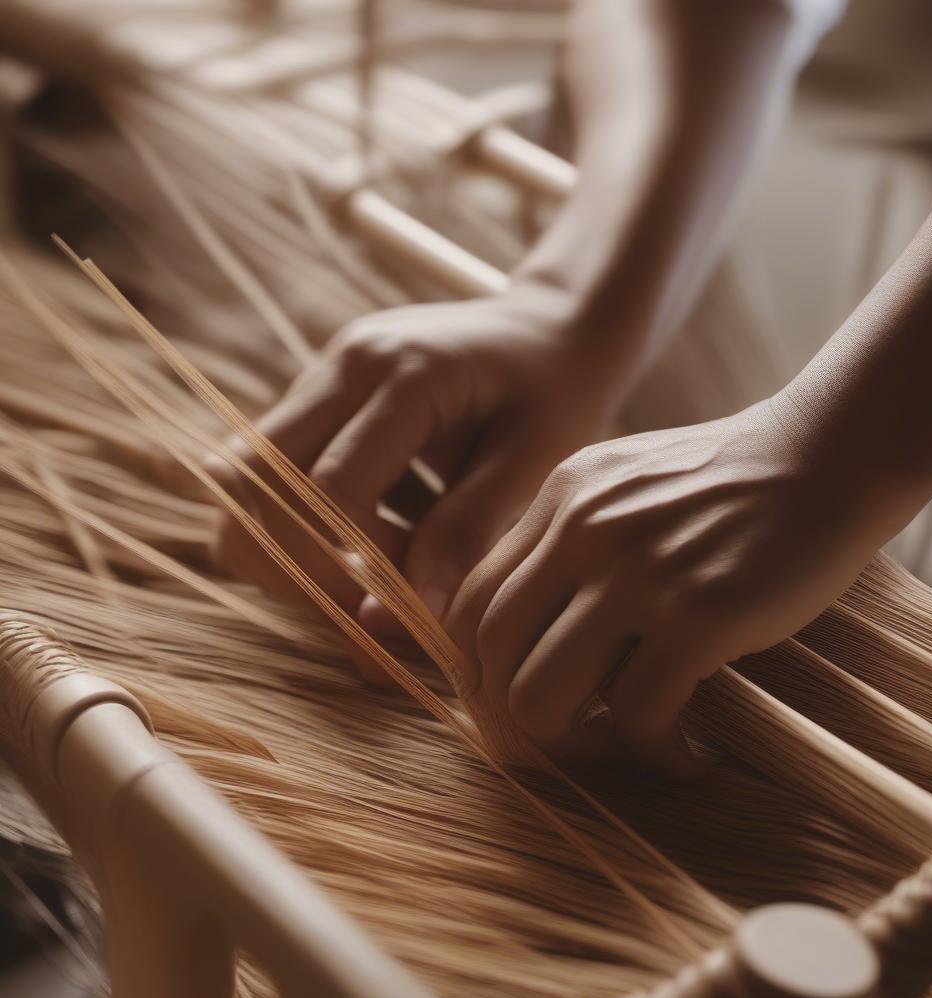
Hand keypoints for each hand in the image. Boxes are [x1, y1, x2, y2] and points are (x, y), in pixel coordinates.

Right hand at [210, 279, 637, 627]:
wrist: (553, 324)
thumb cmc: (560, 390)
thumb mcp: (535, 462)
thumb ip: (470, 533)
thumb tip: (415, 617)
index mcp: (405, 375)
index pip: (329, 489)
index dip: (349, 569)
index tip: (398, 614)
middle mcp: (344, 365)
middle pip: (248, 480)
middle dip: (293, 560)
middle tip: (370, 598)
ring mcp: (325, 374)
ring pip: (248, 478)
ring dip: (301, 540)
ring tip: (390, 562)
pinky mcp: (323, 393)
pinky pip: (281, 470)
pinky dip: (319, 518)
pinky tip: (396, 526)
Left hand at [448, 397, 890, 778]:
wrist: (828, 455)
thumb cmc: (729, 483)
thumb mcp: (627, 484)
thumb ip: (569, 538)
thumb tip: (530, 632)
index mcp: (559, 501)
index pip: (470, 603)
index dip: (481, 670)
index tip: (524, 700)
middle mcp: (582, 532)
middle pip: (490, 656)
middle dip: (517, 717)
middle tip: (572, 738)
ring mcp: (636, 573)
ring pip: (541, 698)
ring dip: (578, 745)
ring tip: (626, 746)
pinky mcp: (697, 614)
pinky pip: (638, 717)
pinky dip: (657, 753)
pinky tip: (689, 752)